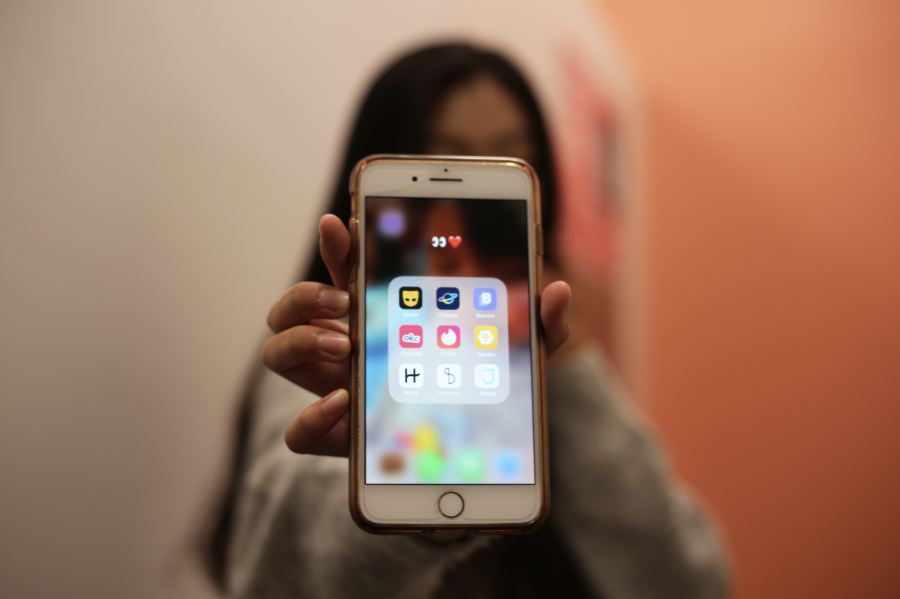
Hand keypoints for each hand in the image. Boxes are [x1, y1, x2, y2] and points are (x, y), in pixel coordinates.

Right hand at [264, 214, 571, 456]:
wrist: (467, 466)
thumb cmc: (483, 399)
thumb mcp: (519, 359)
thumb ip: (540, 326)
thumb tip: (556, 288)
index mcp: (381, 321)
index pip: (345, 273)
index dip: (338, 245)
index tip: (343, 222)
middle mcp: (346, 353)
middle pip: (290, 309)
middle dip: (304, 294)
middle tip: (345, 302)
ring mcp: (335, 393)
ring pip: (277, 354)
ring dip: (300, 341)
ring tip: (344, 347)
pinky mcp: (339, 443)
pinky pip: (297, 433)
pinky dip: (311, 417)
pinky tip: (344, 405)